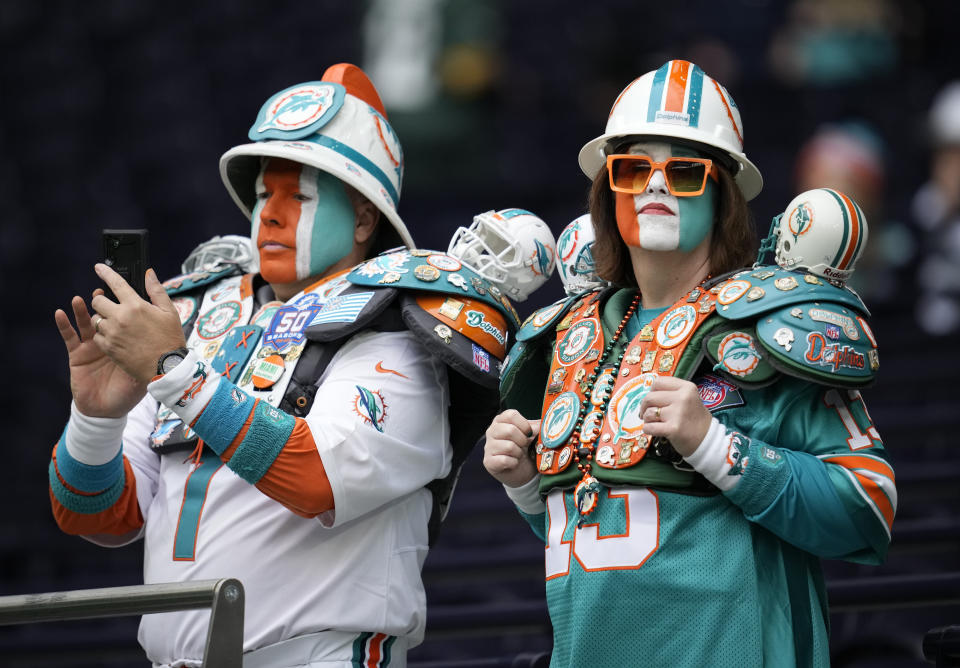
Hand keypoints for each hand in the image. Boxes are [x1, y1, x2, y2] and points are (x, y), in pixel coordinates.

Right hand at [55, 290, 146, 417]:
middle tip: (102, 292)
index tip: (124, 285)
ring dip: (83, 308)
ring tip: (81, 299)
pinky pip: (69, 336)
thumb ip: (152, 349)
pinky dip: (64, 324)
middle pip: (105, 313)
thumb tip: (160, 329)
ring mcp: (92, 344)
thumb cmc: (131, 389)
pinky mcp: (78, 353)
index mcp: (129, 337)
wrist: (110, 410)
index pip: (126, 313)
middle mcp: (111, 337)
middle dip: (103, 302)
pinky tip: (60, 313)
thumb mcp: (147, 367)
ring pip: (87, 321)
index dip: (123, 299)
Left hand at [89, 264, 186, 384]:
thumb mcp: (169, 312)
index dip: (105, 273)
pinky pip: (97, 336)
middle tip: (111, 307)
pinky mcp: (108, 348)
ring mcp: (112, 333)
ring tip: (115, 325)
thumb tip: (149, 273)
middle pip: (97, 301)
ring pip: (95, 319)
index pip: (116, 283)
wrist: (166, 367)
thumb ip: (156, 291)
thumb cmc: (170, 339)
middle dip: (101, 301)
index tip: (98, 267)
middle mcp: (120, 317)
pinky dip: (103, 335)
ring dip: (102, 319)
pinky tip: (116, 338)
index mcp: (136, 306)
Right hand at [483, 410, 540, 487]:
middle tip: (524, 446)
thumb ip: (537, 427)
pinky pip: (505, 460)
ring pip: (509, 446)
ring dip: (519, 453)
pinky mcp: (488, 462)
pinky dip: (514, 463)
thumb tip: (543, 425)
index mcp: (501, 420)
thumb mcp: (532, 435)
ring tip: (519, 455)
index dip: (524, 425)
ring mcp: (488, 447)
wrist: (520, 471)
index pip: (511, 415)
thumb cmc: (525, 449)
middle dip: (523, 440)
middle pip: (510, 430)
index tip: (529, 433)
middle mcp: (492, 431)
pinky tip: (514, 463)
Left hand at [639, 376, 711, 456]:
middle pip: (650, 397)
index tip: (653, 400)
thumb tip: (647, 394)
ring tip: (656, 423)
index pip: (658, 382)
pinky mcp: (673, 429)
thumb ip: (670, 393)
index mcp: (687, 387)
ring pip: (648, 413)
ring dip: (647, 419)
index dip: (651, 392)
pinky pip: (649, 427)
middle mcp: (683, 398)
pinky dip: (648, 430)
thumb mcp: (688, 398)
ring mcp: (678, 413)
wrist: (707, 439)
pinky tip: (656, 431)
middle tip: (646, 414)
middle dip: (644, 407)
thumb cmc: (693, 419)